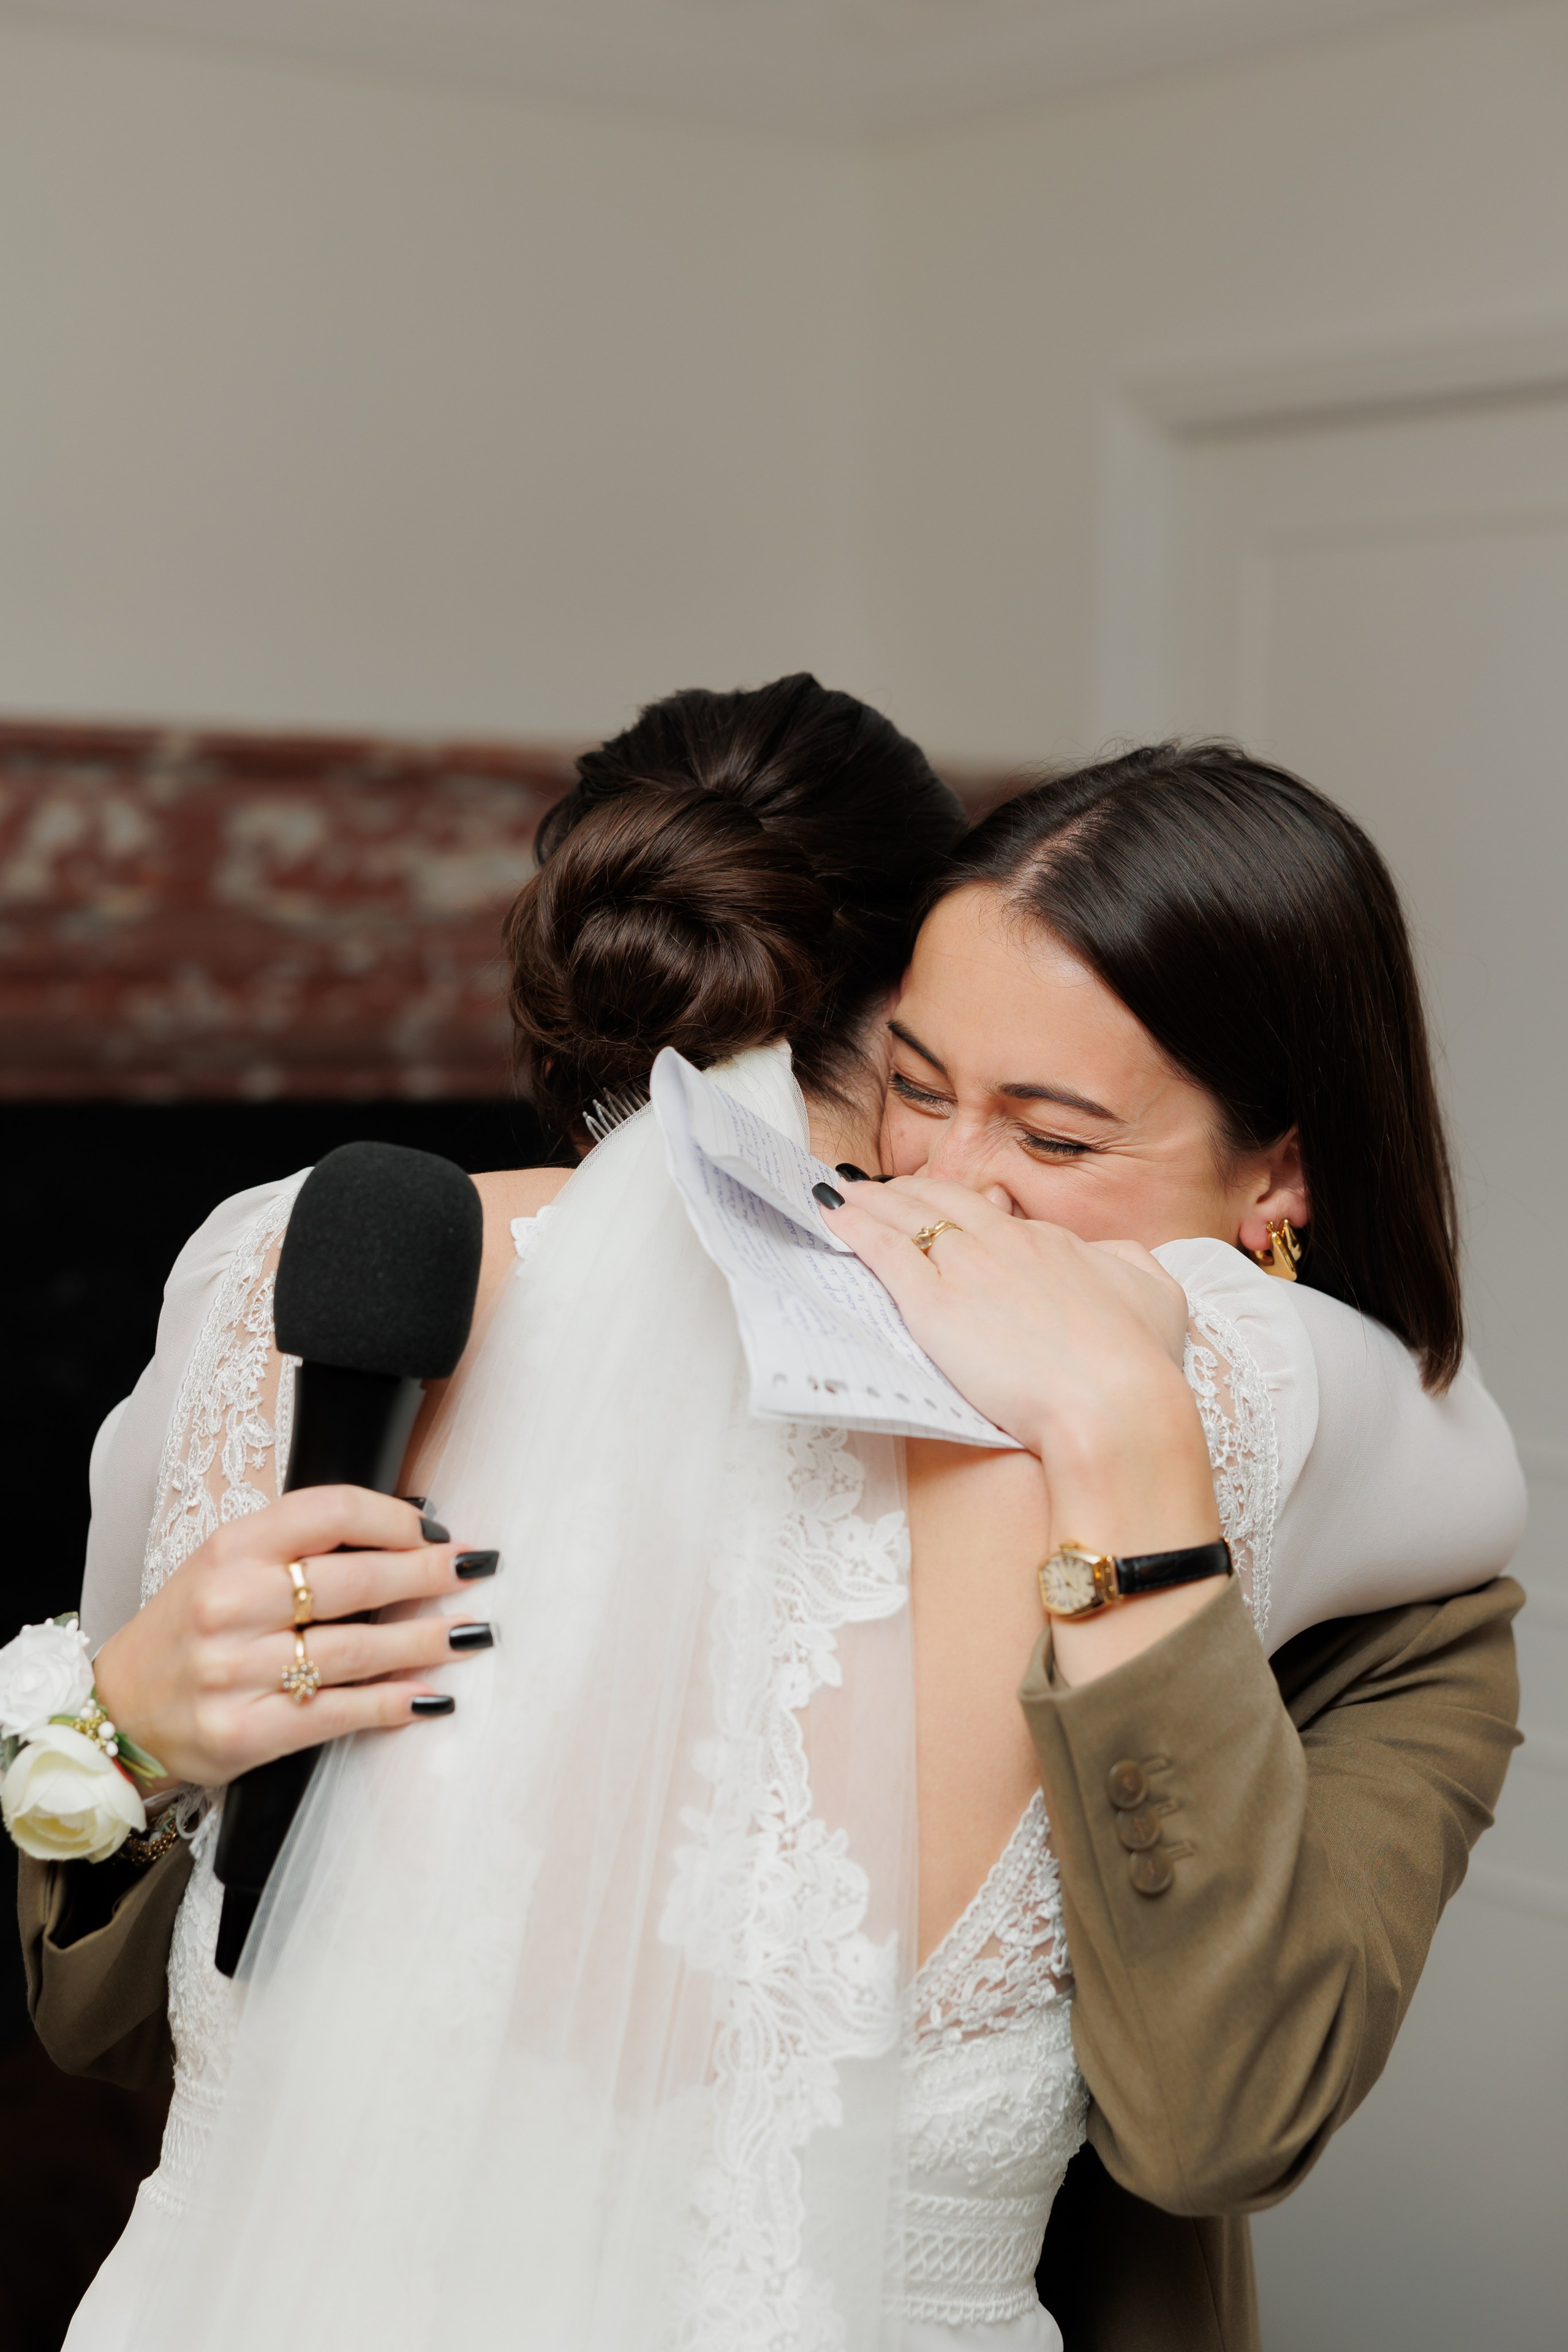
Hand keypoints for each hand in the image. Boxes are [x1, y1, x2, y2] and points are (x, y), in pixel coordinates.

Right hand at [91, 1489, 496, 1788]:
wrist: (117, 1711)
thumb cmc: (189, 1631)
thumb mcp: (226, 1566)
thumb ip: (298, 1548)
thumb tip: (405, 1531)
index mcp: (229, 1549)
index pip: (330, 1512)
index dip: (394, 1519)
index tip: (434, 1532)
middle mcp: (230, 1604)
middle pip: (354, 1580)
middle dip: (426, 1575)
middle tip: (474, 1572)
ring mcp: (236, 1671)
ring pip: (356, 1649)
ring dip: (426, 1641)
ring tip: (470, 1633)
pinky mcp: (246, 1731)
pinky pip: (339, 1712)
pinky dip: (394, 1703)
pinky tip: (431, 1696)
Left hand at [819, 1176, 1219, 1560]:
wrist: (1113, 1406)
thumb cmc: (1139, 1364)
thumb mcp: (1157, 1298)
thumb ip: (1130, 1266)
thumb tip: (1111, 1256)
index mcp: (1054, 1245)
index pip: (997, 1216)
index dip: (963, 1211)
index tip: (943, 1209)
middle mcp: (1007, 1245)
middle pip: (945, 1204)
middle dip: (908, 1192)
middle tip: (877, 1188)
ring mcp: (967, 1271)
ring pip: (908, 1219)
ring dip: (871, 1202)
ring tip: (844, 1192)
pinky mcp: (933, 1306)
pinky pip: (883, 1254)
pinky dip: (853, 1229)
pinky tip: (832, 1216)